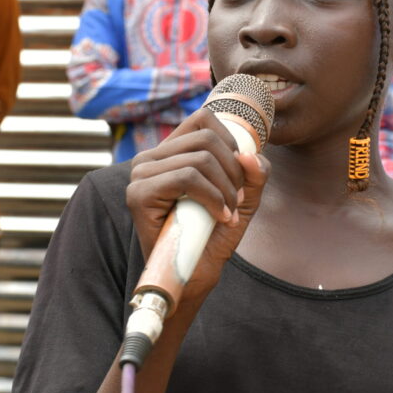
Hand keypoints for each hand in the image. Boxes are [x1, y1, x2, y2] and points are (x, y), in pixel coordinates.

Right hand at [127, 108, 269, 301]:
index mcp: (170, 152)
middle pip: (207, 138)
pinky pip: (187, 178)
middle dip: (233, 171)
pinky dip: (212, 198)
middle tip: (236, 199)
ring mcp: (141, 174)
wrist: (197, 272)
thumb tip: (251, 154)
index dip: (231, 142)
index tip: (239, 175)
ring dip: (225, 189)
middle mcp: (151, 158)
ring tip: (227, 212)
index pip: (203, 119)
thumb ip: (254, 172)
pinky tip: (218, 216)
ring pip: (200, 159)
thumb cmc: (214, 233)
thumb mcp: (243, 196)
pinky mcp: (139, 193)